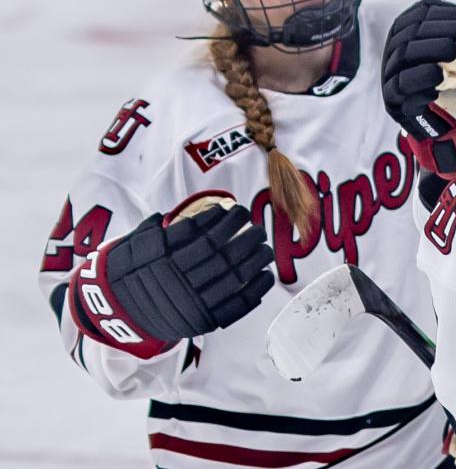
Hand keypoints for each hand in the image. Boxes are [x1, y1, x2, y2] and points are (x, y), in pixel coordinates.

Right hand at [70, 196, 273, 356]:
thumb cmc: (130, 271)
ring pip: (233, 278)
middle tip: (256, 226)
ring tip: (264, 246)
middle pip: (221, 254)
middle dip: (245, 236)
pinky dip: (255, 289)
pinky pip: (235, 306)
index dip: (221, 219)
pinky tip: (266, 274)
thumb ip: (159, 228)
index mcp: (161, 260)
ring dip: (255, 260)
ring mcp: (191, 304)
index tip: (234, 209)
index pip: (200, 234)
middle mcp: (177, 281)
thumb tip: (189, 208)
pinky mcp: (202, 321)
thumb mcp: (134, 245)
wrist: (116, 311)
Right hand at [381, 0, 455, 178]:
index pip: (419, 12)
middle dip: (447, 31)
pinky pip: (405, 83)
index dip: (447, 12)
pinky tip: (449, 79)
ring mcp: (391, 75)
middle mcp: (395, 51)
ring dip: (441, 52)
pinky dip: (430, 77)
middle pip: (412, 31)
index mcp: (411, 32)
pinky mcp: (395, 100)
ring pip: (407, 53)